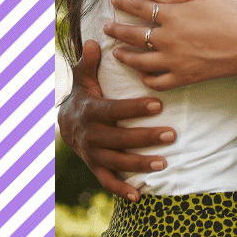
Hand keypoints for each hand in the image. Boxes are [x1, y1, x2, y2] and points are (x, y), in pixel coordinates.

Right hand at [57, 40, 175, 200]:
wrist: (64, 122)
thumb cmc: (85, 93)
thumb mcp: (84, 78)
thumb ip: (89, 62)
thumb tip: (94, 41)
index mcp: (90, 110)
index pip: (113, 110)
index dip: (134, 108)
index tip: (159, 105)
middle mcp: (89, 135)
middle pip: (118, 138)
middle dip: (145, 138)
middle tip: (172, 135)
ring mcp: (91, 154)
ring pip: (115, 162)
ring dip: (139, 164)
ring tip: (164, 163)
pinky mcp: (95, 167)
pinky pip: (107, 181)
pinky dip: (121, 189)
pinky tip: (140, 196)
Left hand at [107, 0, 236, 88]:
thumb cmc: (235, 14)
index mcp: (173, 15)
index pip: (140, 7)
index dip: (124, 3)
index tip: (114, 1)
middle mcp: (168, 39)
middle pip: (132, 34)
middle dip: (116, 29)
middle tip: (106, 26)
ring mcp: (174, 60)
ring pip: (137, 60)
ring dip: (123, 55)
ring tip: (116, 51)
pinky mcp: (183, 77)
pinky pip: (155, 81)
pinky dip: (144, 77)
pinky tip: (141, 71)